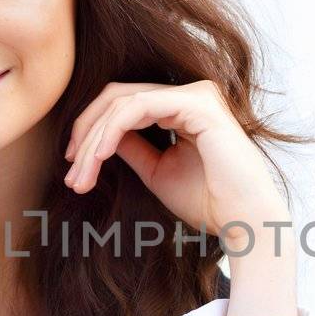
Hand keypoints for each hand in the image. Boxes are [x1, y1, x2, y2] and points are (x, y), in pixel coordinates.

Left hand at [63, 81, 288, 240]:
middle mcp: (190, 93)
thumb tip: (98, 137)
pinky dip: (111, 131)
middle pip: (117, 97)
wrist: (244, 222)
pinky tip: (98, 157)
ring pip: (122, 102)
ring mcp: (196, 94)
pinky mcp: (197, 103)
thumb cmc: (208, 201)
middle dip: (86, 134)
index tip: (74, 168)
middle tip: (70, 173)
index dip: (91, 132)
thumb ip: (131, 148)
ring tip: (80, 174)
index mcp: (183, 107)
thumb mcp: (157, 171)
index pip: (123, 104)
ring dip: (93, 140)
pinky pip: (137, 108)